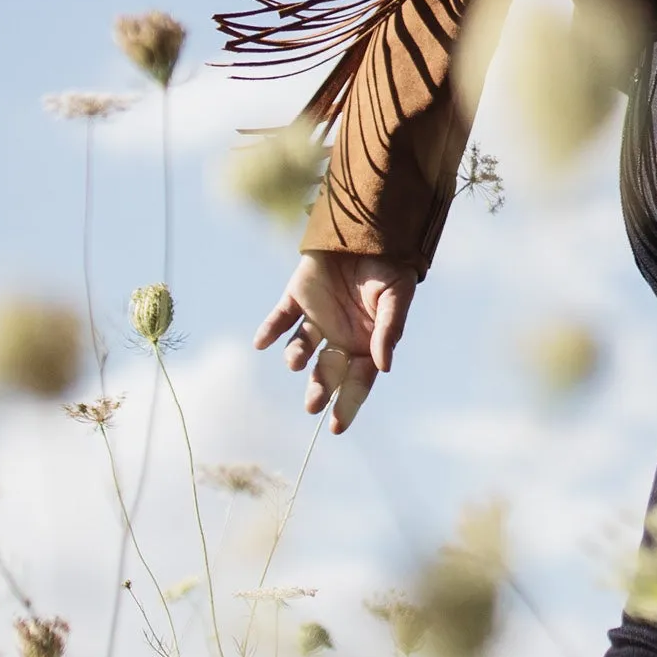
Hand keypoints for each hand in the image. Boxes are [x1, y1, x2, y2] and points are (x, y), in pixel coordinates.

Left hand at [254, 252, 416, 433]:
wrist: (371, 230)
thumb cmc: (391, 268)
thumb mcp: (396, 298)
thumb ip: (389, 331)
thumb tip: (383, 367)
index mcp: (365, 343)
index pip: (357, 382)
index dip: (347, 404)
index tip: (336, 426)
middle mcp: (339, 336)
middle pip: (326, 372)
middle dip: (320, 389)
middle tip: (313, 404)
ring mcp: (316, 318)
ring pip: (301, 347)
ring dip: (296, 357)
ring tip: (296, 361)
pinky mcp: (296, 296)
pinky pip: (280, 317)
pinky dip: (269, 329)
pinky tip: (261, 342)